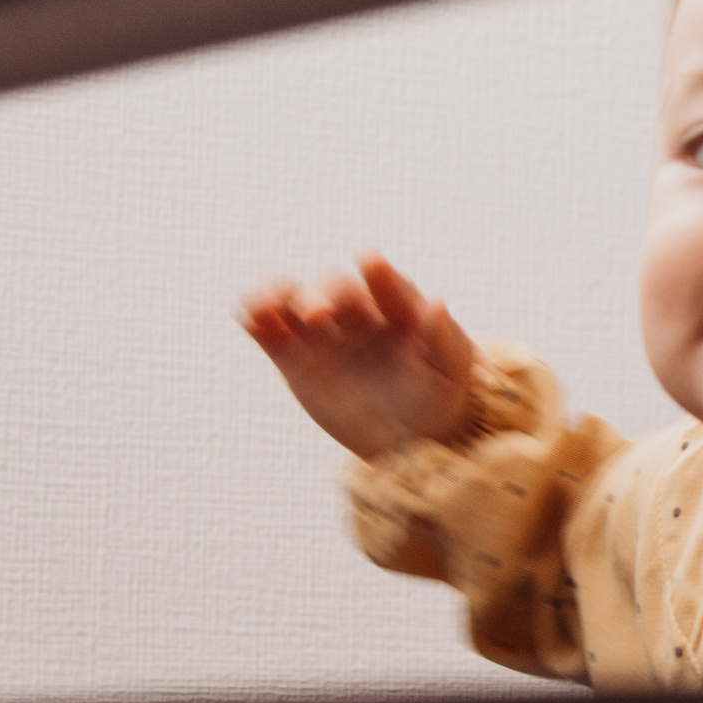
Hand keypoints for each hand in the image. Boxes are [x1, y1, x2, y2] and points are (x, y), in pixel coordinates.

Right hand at [239, 253, 476, 458]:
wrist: (409, 442)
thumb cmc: (438, 399)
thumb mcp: (451, 373)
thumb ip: (444, 338)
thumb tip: (437, 301)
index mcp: (397, 309)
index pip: (386, 283)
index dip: (378, 274)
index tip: (370, 261)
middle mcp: (356, 314)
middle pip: (334, 290)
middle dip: (323, 294)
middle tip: (317, 313)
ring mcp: (323, 334)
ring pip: (293, 300)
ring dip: (279, 295)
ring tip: (268, 306)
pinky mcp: (294, 359)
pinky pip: (269, 331)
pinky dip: (256, 318)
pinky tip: (250, 317)